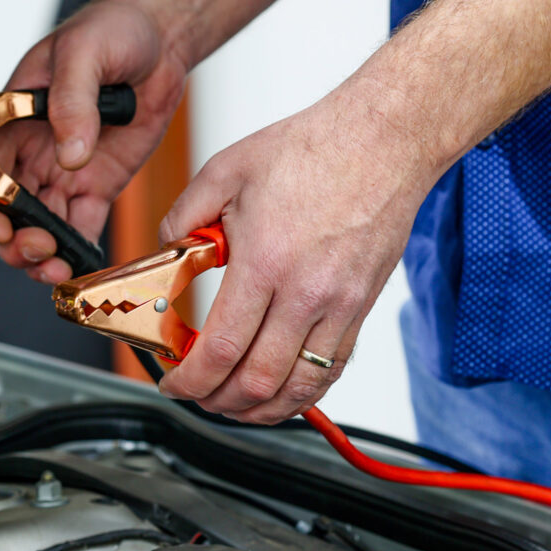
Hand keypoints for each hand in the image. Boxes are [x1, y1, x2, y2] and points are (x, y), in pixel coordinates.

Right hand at [0, 0, 187, 282]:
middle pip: (6, 212)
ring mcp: (64, 172)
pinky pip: (81, 226)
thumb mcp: (83, 54)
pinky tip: (82, 264)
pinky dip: (78, 250)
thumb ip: (72, 102)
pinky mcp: (96, 185)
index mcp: (10, 120)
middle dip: (13, 240)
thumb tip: (70, 153)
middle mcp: (31, 152)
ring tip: (59, 269)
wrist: (159, 41)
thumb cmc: (110, 32)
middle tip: (39, 249)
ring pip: (39, 227)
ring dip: (43, 255)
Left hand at [156, 78, 441, 423]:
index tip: (173, 383)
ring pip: (299, 389)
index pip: (221, 349)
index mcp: (265, 262)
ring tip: (233, 404)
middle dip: (217, 403)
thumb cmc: (312, 150)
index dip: (190, 381)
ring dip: (260, 410)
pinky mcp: (362, 307)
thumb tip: (167, 254)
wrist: (383, 140)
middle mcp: (306, 292)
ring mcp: (340, 305)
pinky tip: (280, 391)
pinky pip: (332, 370)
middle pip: (258, 382)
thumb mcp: (225, 171)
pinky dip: (302, 394)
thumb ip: (184, 218)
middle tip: (197, 395)